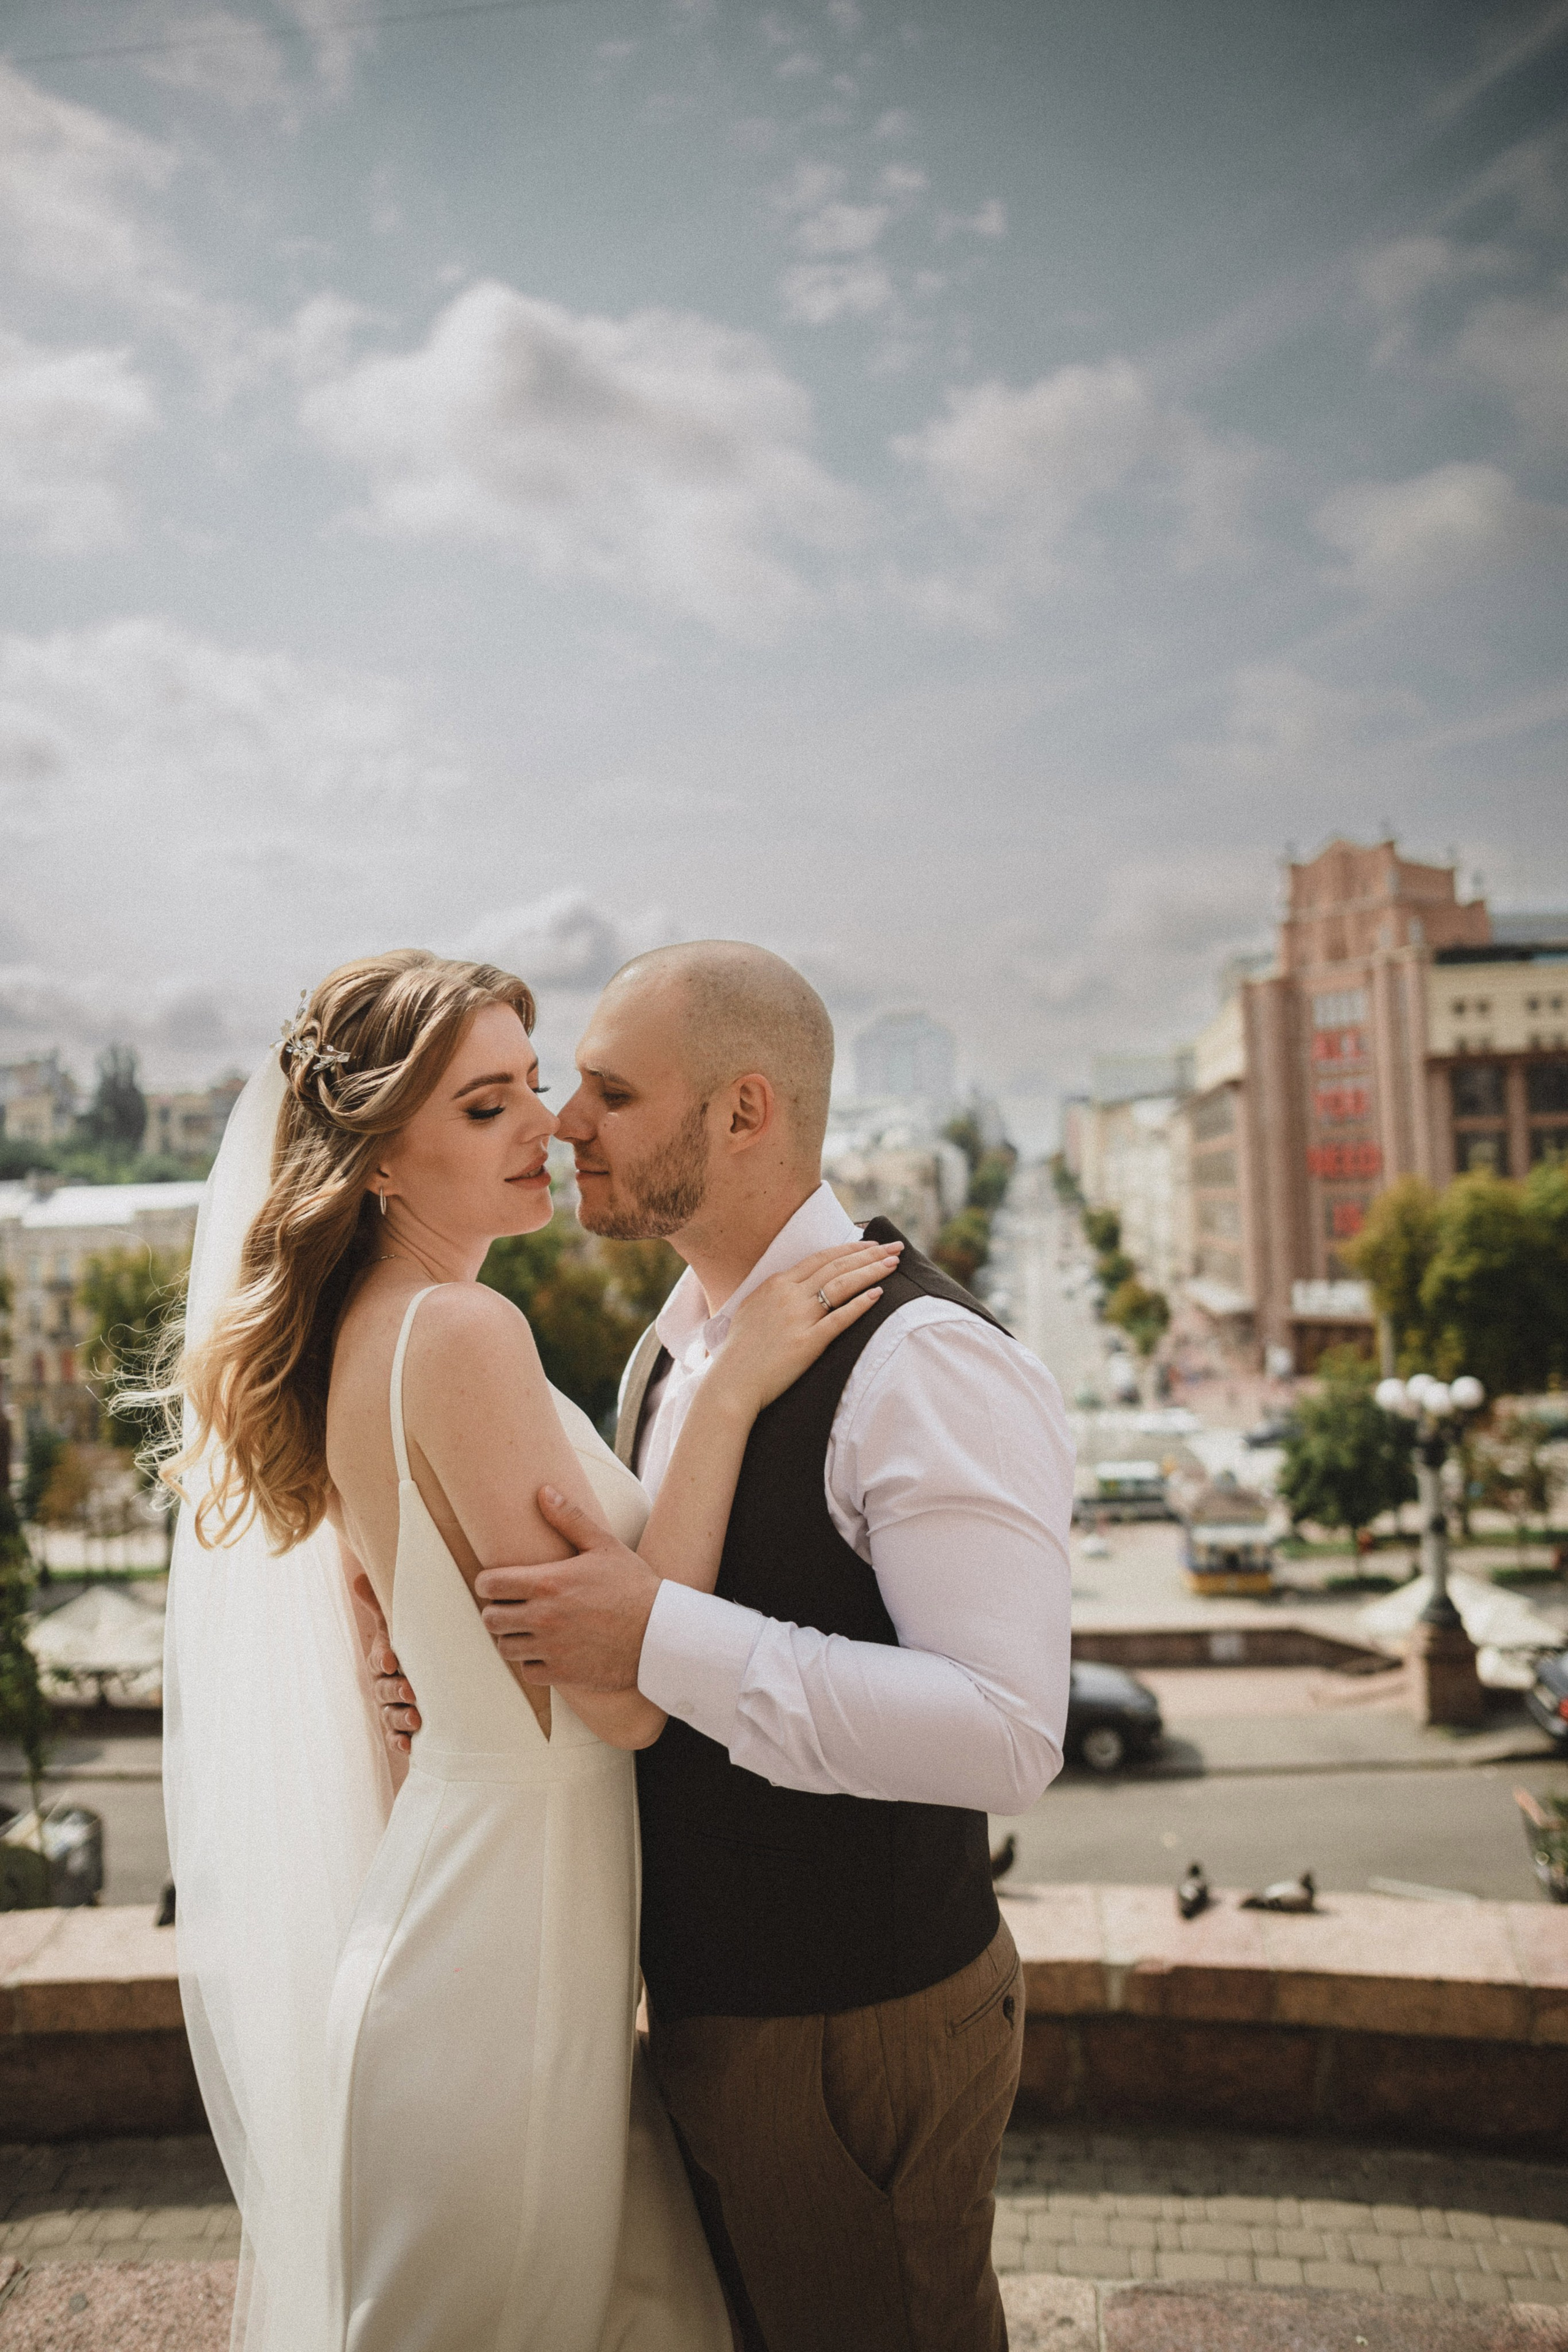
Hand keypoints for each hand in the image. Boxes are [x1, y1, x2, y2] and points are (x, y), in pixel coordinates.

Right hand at [363, 1605, 421, 1757]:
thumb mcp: (400, 1626)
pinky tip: (409, 1745)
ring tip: (415, 1719)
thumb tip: (357, 1577)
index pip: (378, 1659)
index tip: (391, 1661)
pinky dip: (401, 1741)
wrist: (435, 1678)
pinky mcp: (401, 1728)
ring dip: (400, 1718)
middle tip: (411, 1691)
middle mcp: (384, 1685)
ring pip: (390, 1715)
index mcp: (384, 1660)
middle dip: (395, 1690)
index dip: (382, 1659)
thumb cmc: (413, 1647)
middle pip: (383, 1689)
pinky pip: (396, 1737)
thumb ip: (380, 1604)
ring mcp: (391, 1708)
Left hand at [476, 1489, 660, 1689]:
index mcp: (548, 1583)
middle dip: (496, 1610)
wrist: (661, 1633)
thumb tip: (543, 1492)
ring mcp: (552, 1648)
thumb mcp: (603, 1546)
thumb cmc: (634, 1586)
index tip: (495, 1583)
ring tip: (526, 1629)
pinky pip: (528, 1672)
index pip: (490, 1585)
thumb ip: (570, 1518)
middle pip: (490, 1619)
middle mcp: (544, 1617)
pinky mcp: (563, 1673)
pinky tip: (546, 1650)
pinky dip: (532, 1662)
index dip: (487, 1583)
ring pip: (505, 1647)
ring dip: (511, 1637)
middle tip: (509, 1606)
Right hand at [709, 1239, 901, 1418]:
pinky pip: (839, 1318)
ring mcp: (798, 1318)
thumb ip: (774, 1293)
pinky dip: (860, 1305)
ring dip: (871, 1271)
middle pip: (837, 1266)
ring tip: (894, 1264)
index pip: (820, 1258)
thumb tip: (793, 1284)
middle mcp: (788, 1295)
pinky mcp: (807, 1342)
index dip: (849, 1248)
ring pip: (842, 1285)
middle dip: (870, 1254)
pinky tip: (878, 1294)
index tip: (871, 1244)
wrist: (731, 1381)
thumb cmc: (740, 1350)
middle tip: (895, 1247)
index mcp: (776, 1284)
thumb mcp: (751, 1308)